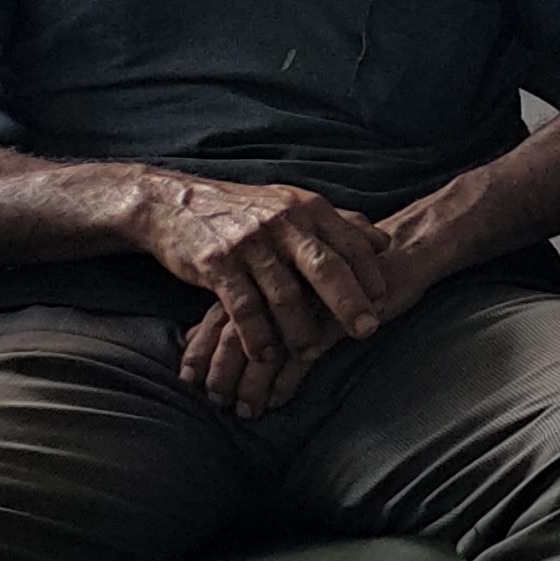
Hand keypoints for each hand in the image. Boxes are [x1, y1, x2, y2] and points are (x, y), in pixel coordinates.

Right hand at [136, 176, 392, 413]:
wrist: (176, 204)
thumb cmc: (246, 211)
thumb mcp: (295, 206)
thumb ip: (339, 224)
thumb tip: (383, 243)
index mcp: (309, 208)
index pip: (351, 243)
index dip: (371, 274)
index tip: (384, 302)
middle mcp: (284, 222)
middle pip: (325, 267)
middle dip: (349, 302)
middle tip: (367, 330)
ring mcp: (250, 243)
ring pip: (284, 294)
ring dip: (300, 329)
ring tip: (311, 352)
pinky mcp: (217, 263)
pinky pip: (243, 307)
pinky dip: (257, 336)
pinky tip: (265, 356)